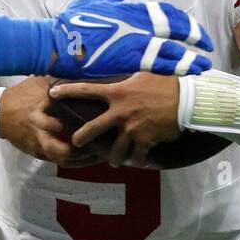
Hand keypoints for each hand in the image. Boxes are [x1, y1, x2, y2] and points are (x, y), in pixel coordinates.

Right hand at [0, 77, 98, 165]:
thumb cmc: (22, 95)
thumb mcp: (38, 82)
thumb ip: (58, 79)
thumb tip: (81, 64)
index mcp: (37, 110)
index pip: (54, 118)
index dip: (72, 121)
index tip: (93, 119)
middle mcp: (37, 129)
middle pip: (54, 146)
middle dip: (76, 148)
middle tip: (96, 143)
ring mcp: (36, 143)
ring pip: (58, 157)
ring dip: (79, 159)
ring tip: (99, 154)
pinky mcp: (36, 152)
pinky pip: (57, 161)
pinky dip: (74, 161)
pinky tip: (89, 158)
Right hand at [49, 0, 213, 79]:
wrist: (55, 44)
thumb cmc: (70, 24)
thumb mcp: (93, 2)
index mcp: (130, 9)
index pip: (167, 13)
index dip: (185, 22)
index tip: (194, 30)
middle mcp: (137, 24)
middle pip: (177, 29)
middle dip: (196, 38)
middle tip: (207, 48)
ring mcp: (134, 42)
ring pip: (172, 49)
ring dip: (191, 58)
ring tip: (202, 66)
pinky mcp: (128, 62)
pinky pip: (159, 65)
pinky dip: (176, 68)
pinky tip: (186, 73)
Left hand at [50, 73, 180, 167]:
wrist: (187, 99)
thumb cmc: (167, 83)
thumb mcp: (143, 75)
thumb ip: (127, 79)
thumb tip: (121, 76)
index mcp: (118, 93)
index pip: (87, 90)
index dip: (68, 91)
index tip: (53, 92)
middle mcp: (120, 112)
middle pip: (93, 128)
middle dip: (81, 137)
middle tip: (75, 142)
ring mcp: (132, 128)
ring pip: (115, 149)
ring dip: (113, 157)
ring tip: (112, 162)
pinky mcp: (145, 140)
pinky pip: (137, 155)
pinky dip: (137, 160)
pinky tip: (137, 163)